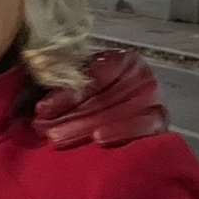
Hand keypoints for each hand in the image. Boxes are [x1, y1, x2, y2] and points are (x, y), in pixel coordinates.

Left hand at [33, 49, 168, 147]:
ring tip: (59, 138)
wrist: (118, 115)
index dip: (66, 93)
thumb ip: (59, 87)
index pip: (94, 74)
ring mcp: (153, 97)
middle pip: (104, 95)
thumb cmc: (88, 97)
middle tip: (46, 130)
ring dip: (86, 125)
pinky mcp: (159, 121)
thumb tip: (38, 103)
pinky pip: (145, 125)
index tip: (42, 109)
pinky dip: (122, 131)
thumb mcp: (74, 85)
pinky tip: (99, 138)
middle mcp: (140, 75)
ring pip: (119, 110)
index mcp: (120, 59)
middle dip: (71, 114)